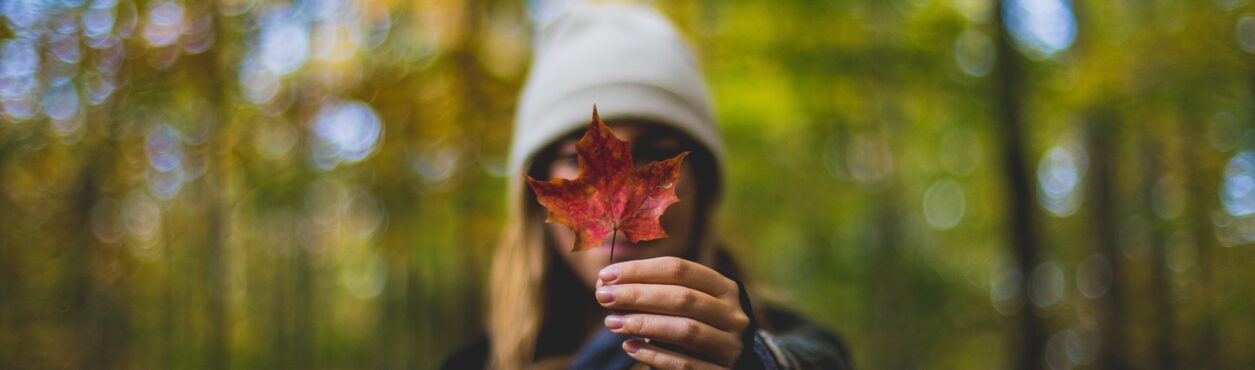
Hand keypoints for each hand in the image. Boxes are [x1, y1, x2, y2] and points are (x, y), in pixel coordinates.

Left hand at [596, 256, 749, 369]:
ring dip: (643, 324)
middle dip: (636, 295)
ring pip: (685, 330)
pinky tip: (629, 347)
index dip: (640, 269)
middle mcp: (733, 315)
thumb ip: (656, 291)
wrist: (733, 364)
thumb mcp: (689, 304)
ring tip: (611, 323)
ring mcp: (731, 346)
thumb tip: (607, 283)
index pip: (680, 269)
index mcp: (725, 288)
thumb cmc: (699, 326)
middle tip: (602, 296)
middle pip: (681, 298)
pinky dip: (654, 355)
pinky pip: (685, 364)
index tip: (606, 275)